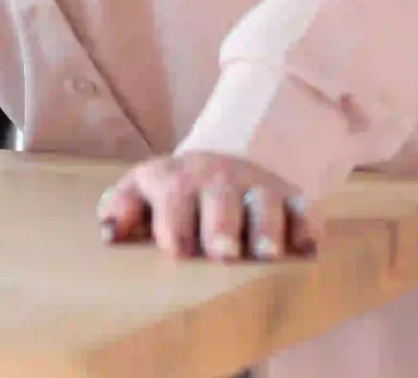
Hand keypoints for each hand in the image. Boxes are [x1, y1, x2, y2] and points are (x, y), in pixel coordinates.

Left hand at [98, 153, 318, 261]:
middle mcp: (217, 179)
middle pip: (220, 198)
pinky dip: (308, 225)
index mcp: (174, 179)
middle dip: (220, 225)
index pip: (171, 196)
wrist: (222, 163)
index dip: (172, 223)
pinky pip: (305, 207)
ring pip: (265, 202)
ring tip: (266, 254)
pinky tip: (308, 249)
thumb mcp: (142, 192)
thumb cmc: (174, 195)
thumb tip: (109, 232)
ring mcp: (256, 187)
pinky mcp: (290, 198)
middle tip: (222, 253)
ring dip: (266, 228)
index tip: (175, 251)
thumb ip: (121, 209)